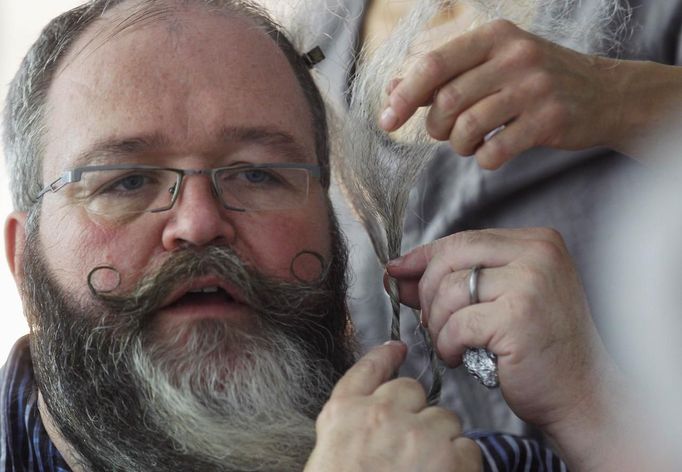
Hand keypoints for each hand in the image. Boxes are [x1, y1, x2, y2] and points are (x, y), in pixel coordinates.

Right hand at [304, 342, 480, 471]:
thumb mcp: (331, 451)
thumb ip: (351, 424)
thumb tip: (374, 413)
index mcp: (343, 414)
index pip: (368, 369)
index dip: (386, 356)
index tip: (397, 350)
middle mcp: (380, 414)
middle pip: (413, 391)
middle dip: (417, 413)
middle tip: (412, 446)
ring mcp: (416, 434)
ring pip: (446, 419)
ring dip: (442, 440)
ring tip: (428, 470)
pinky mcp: (449, 459)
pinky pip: (469, 447)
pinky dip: (463, 465)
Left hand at [379, 19, 622, 168]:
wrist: (604, 94)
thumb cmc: (534, 80)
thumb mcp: (493, 63)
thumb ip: (445, 73)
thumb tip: (392, 89)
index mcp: (494, 36)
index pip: (433, 65)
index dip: (403, 95)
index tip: (386, 120)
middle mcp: (514, 56)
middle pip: (447, 100)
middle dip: (435, 126)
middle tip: (444, 132)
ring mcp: (535, 87)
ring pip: (467, 126)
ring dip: (457, 145)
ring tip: (467, 143)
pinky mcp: (550, 119)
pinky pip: (495, 151)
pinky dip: (483, 159)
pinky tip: (491, 154)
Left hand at [386, 228, 608, 431]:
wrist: (581, 395)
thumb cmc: (539, 349)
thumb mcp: (499, 300)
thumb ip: (456, 279)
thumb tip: (398, 271)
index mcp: (537, 242)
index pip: (462, 239)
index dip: (424, 258)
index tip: (398, 272)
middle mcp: (538, 253)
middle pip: (451, 257)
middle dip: (428, 292)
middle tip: (433, 323)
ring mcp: (530, 283)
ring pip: (449, 291)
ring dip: (438, 324)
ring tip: (452, 343)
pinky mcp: (517, 316)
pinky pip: (456, 324)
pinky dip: (447, 344)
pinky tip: (459, 356)